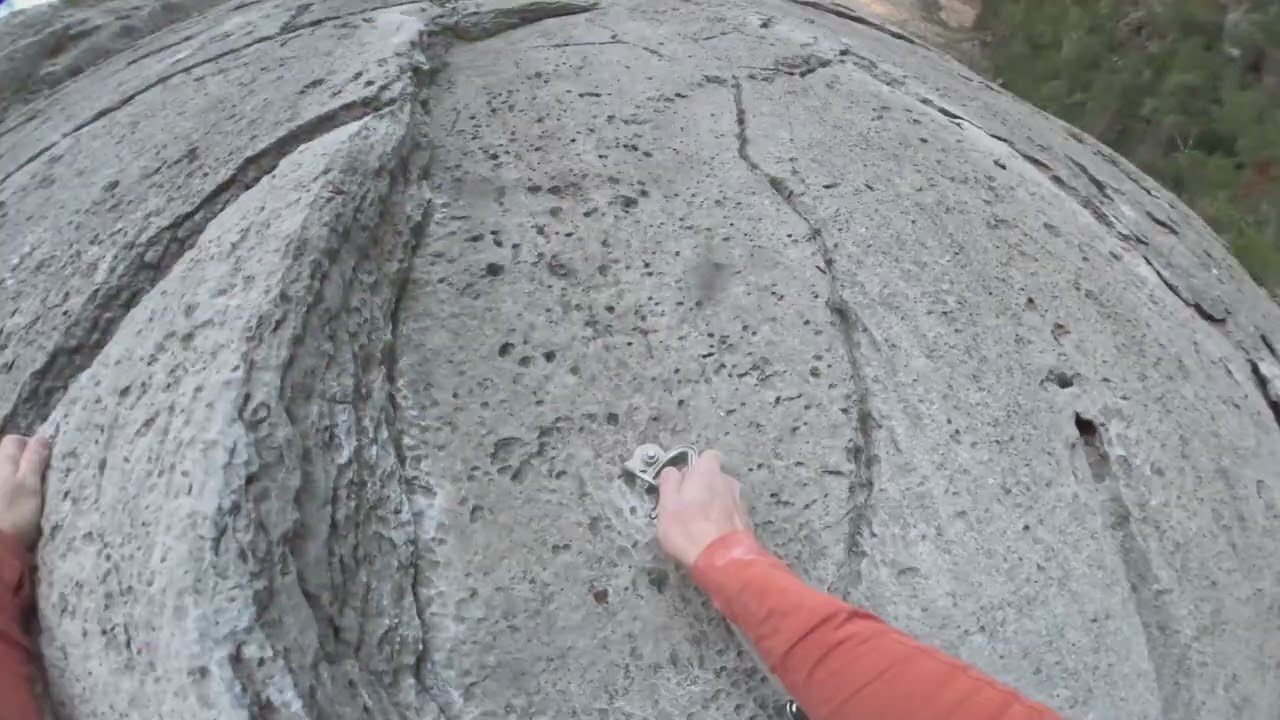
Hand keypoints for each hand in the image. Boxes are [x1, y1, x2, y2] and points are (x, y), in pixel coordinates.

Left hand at [0, 435, 50, 547]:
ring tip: (28, 493)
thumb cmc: (14, 514)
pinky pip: (6, 489)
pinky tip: (17, 504)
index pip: (15, 441)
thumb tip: (42, 437)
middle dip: (23, 461)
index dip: (32, 446)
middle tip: (39, 477)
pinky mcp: (1, 502)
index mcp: (2, 461)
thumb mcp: (30, 485)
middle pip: (7, 455)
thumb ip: (34, 460)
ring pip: (6, 474)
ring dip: (17, 478)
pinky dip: (11, 491)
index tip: (46, 461)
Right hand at [657, 450, 750, 567]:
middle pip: (713, 477)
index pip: (704, 456)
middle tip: (685, 507)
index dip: (691, 468)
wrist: (721, 561)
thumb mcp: (666, 505)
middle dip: (701, 488)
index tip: (680, 483)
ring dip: (712, 505)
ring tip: (697, 525)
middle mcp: (727, 481)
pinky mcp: (745, 520)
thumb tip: (672, 472)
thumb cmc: (690, 531)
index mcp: (707, 472)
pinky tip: (710, 535)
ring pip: (722, 496)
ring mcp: (739, 501)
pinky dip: (721, 520)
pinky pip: (729, 513)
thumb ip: (669, 482)